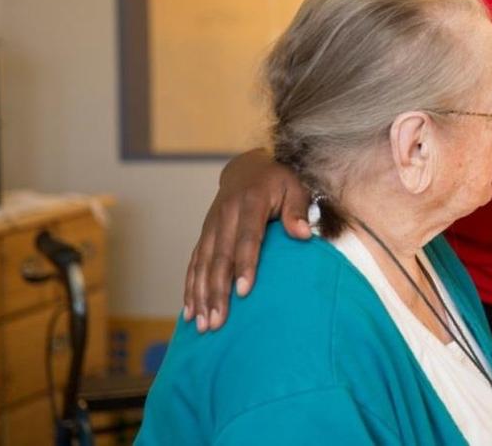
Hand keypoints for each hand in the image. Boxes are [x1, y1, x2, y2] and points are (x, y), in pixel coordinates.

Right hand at [183, 148, 310, 331]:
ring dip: (201, 295)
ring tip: (202, 324)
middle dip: (217, 291)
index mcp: (250, 202)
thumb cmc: (279, 181)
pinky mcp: (204, 235)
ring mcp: (210, 225)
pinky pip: (194, 263)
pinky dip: (190, 287)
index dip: (244, 265)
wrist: (247, 168)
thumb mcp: (294, 187)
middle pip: (219, 257)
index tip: (244, 292)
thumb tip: (302, 234)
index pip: (247, 238)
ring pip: (202, 264)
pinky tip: (189, 311)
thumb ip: (297, 210)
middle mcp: (225, 215)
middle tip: (218, 321)